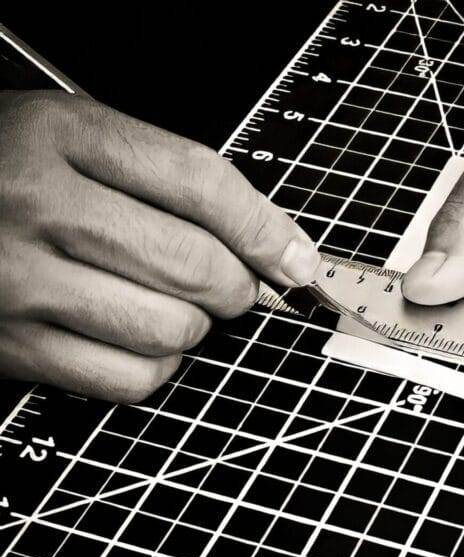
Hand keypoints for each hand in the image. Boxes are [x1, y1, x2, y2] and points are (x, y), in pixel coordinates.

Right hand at [0, 91, 320, 401]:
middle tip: (228, 283)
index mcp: (63, 135)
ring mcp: (20, 281)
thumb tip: (276, 245)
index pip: (201, 182)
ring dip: (193, 326)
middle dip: (236, 285)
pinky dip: (155, 367)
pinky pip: (129, 378)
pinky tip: (137, 339)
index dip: (267, 229)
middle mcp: (38, 205)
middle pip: (195, 262)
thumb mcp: (76, 142)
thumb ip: (170, 181)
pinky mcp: (11, 346)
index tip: (298, 260)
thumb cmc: (0, 177)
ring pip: (171, 328)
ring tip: (170, 305)